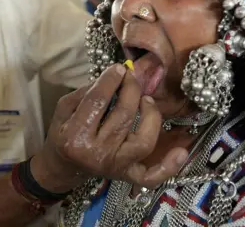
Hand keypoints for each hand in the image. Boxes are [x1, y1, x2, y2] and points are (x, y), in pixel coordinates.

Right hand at [32, 64, 188, 191]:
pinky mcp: (128, 176)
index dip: (111, 80)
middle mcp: (97, 154)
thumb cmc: (63, 134)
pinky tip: (180, 152)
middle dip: (131, 89)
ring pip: (144, 140)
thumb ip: (85, 92)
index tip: (120, 68)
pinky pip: (152, 175)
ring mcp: (116, 166)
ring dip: (150, 114)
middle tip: (132, 76)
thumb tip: (113, 77)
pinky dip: (169, 167)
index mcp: (75, 136)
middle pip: (124, 115)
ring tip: (146, 99)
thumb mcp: (63, 109)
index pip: (98, 101)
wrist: (64, 167)